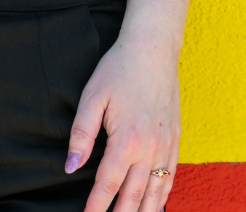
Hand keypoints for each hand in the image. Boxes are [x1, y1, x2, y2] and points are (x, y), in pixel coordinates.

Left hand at [64, 27, 180, 211]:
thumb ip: (81, 134)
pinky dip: (162, 197)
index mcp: (128, 140)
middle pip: (134, 197)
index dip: (96, 205)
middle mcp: (151, 149)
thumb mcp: (93, 96)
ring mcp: (167, 146)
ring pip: (156, 193)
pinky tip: (154, 205)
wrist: (153, 49)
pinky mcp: (176, 140)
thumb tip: (70, 166)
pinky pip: (170, 178)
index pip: (108, 184)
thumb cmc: (118, 69)